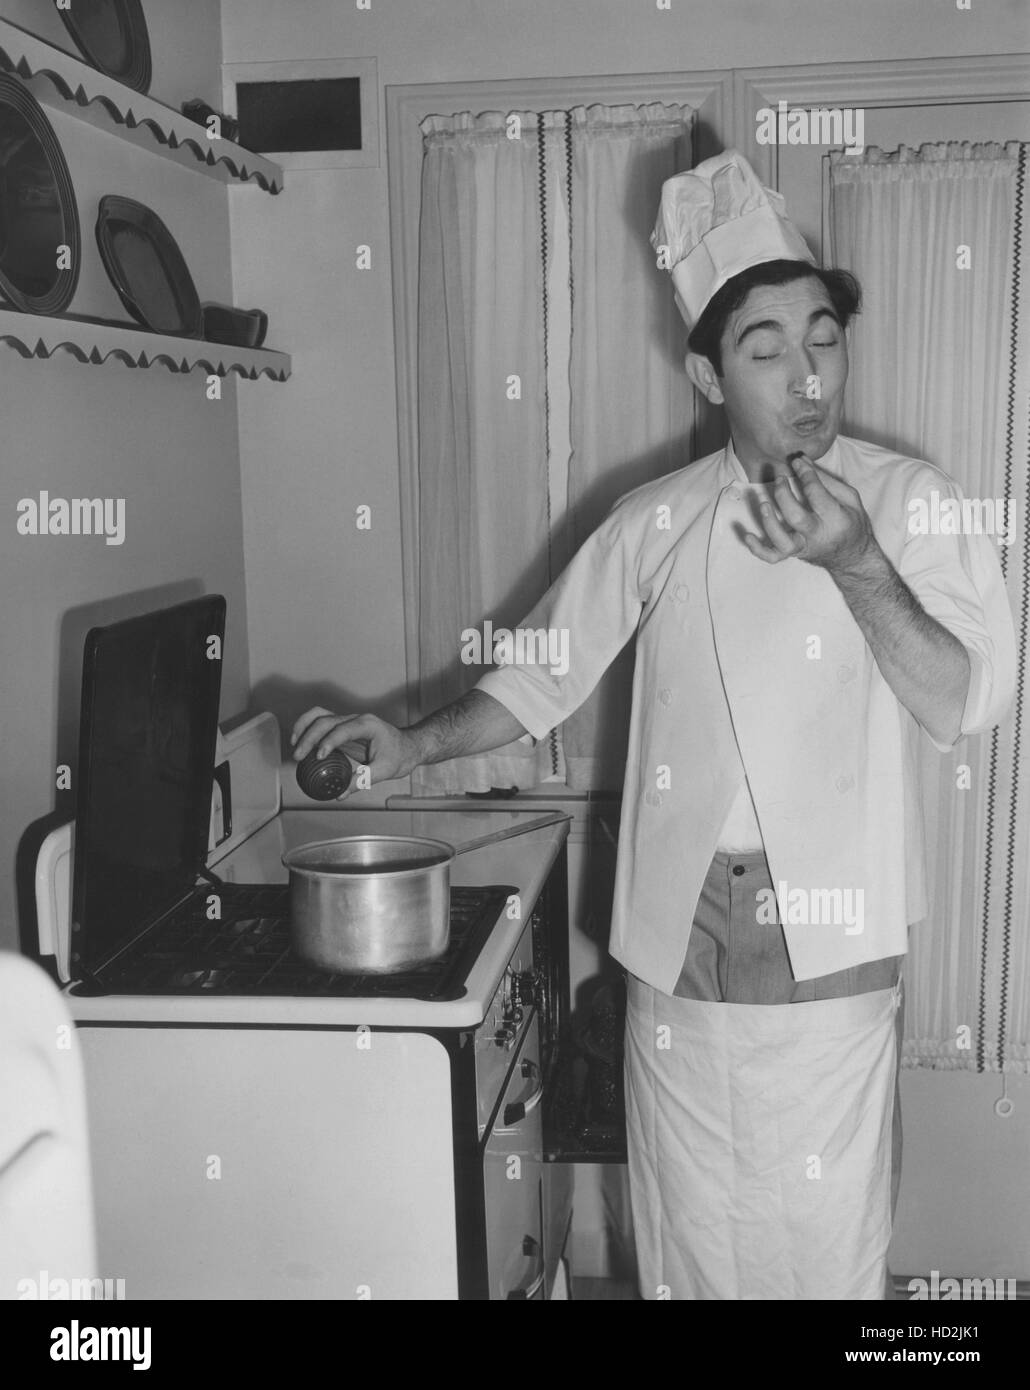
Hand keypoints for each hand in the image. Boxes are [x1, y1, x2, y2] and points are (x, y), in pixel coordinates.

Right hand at [290, 706, 416, 792]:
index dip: (329, 741)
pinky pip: (321, 721)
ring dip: (304, 727)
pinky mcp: (343, 727)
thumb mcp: (385, 771)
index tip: (319, 756)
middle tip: (299, 756)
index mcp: (368, 725)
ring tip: (295, 745)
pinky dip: (308, 727)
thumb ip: (363, 780)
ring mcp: (348, 720)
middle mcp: (356, 719)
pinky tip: (300, 741)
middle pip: (326, 720)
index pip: (343, 729)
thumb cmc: (400, 756)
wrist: (409, 746)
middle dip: (309, 737)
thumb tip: (340, 793)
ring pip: (320, 715)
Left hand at [742, 452, 875, 573]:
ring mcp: (804, 547)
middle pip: (796, 518)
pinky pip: (773, 557)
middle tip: (780, 478)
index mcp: (836, 520)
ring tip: (764, 503)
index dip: (805, 474)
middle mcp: (818, 536)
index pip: (816, 494)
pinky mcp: (793, 554)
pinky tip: (749, 536)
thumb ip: (826, 481)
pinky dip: (758, 549)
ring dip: (769, 523)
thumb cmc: (851, 523)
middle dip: (784, 495)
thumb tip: (802, 462)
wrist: (852, 557)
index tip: (797, 461)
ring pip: (783, 543)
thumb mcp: (850, 499)